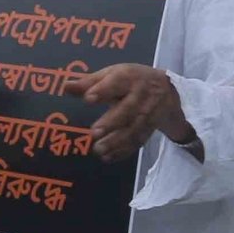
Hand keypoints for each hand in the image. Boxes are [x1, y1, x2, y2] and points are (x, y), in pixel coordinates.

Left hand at [66, 63, 192, 162]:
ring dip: (116, 141)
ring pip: (134, 128)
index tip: (88, 98)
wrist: (168, 89)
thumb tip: (66, 86)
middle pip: (128, 109)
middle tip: (94, 133)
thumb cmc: (131, 80)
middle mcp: (140, 94)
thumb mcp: (112, 75)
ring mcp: (148, 112)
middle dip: (112, 121)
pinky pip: (138, 140)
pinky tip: (109, 157)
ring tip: (98, 150)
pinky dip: (124, 150)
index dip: (103, 90)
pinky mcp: (151, 127)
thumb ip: (88, 82)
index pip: (116, 82)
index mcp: (128, 77)